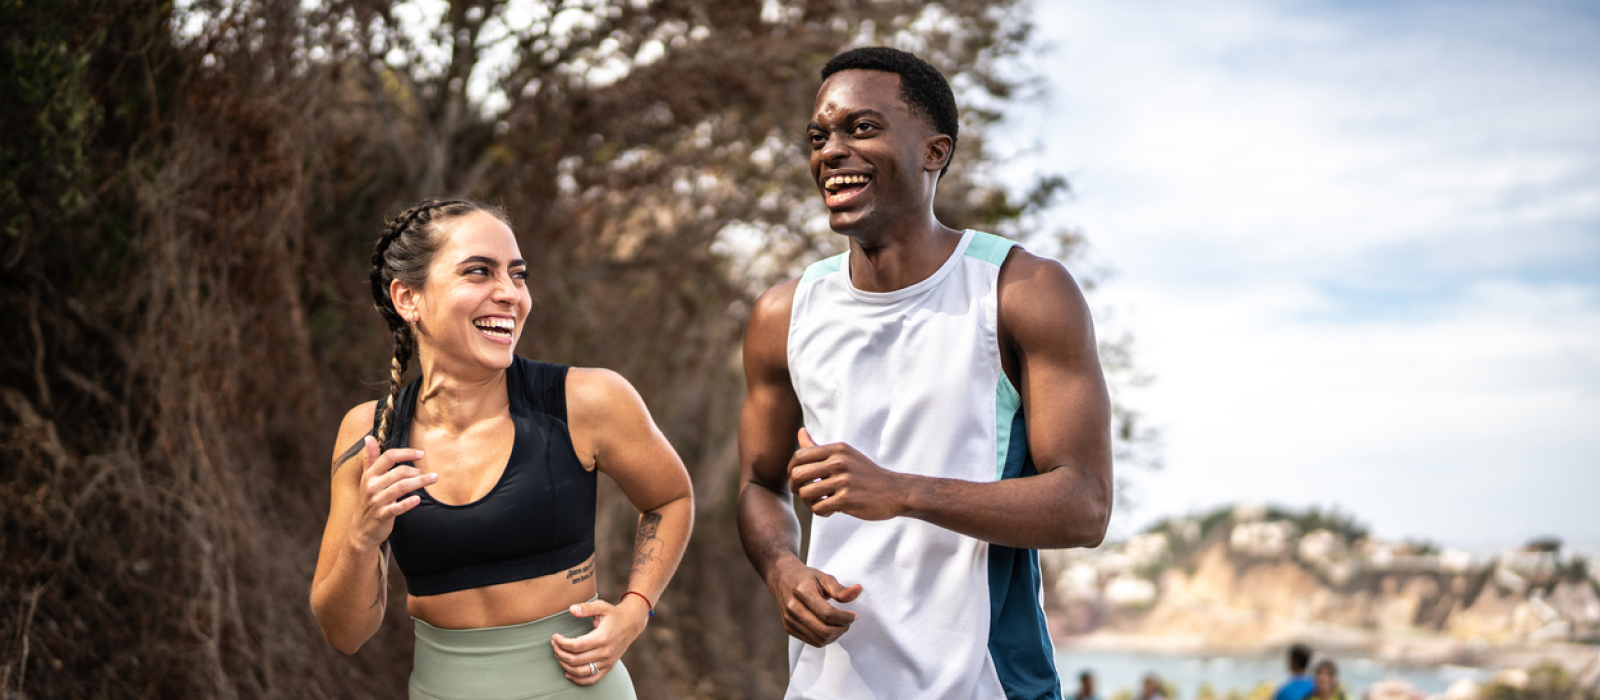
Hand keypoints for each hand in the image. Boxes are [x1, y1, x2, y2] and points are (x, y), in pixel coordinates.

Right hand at [350, 436, 432, 550]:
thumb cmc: (368, 499)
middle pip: (398, 472)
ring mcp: (377, 501)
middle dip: (417, 471)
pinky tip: (417, 500)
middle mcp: (372, 486)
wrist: (361, 529)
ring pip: (401, 487)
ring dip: (419, 482)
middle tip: (431, 474)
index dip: (406, 453)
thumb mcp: (367, 478)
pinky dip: (407, 503)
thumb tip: (369, 438)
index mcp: (370, 475)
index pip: (388, 457)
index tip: (421, 454)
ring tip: (433, 479)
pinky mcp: (382, 515)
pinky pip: (396, 508)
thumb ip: (370, 458)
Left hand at [551, 598, 649, 684]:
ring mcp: (607, 662)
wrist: (631, 624)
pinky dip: (578, 679)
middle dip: (560, 653)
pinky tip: (568, 672)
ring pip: (581, 671)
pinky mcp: (608, 667)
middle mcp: (605, 652)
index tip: (555, 637)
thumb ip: (586, 608)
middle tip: (554, 644)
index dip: (561, 643)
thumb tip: (571, 609)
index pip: (576, 646)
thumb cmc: (614, 614)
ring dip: (565, 665)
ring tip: (558, 655)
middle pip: (575, 660)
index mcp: (602, 638)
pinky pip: (591, 679)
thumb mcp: (601, 606)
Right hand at [767, 557, 861, 646]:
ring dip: (835, 636)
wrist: (782, 579)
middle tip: (848, 622)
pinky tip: (831, 629)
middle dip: (841, 629)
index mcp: (802, 592)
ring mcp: (789, 620)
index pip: (828, 614)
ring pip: (819, 639)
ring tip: (841, 626)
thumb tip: (858, 590)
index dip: (845, 618)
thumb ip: (841, 589)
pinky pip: (812, 641)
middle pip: (823, 630)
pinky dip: (826, 639)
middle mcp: (793, 608)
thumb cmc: (806, 578)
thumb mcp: (824, 578)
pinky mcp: (789, 628)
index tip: (854, 615)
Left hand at [789, 429, 907, 520]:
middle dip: (796, 488)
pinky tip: (830, 510)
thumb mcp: (845, 455)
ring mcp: (843, 481)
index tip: (798, 480)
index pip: (799, 456)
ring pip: (806, 494)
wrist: (896, 491)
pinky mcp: (847, 499)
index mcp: (837, 449)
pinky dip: (820, 512)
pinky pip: (818, 508)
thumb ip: (819, 448)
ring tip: (820, 503)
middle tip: (805, 494)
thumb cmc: (866, 474)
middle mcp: (839, 462)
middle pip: (797, 475)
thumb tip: (800, 431)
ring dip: (809, 503)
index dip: (792, 470)